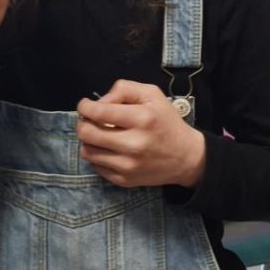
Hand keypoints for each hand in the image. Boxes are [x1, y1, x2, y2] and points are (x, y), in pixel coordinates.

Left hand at [75, 80, 206, 188]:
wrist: (186, 157)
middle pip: (87, 133)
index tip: (85, 105)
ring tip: (100, 135)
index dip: (85, 107)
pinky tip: (110, 150)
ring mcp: (128, 165)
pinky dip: (98, 156)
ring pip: (87, 151)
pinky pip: (96, 167)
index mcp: (142, 118)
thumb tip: (99, 102)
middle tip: (90, 121)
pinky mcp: (124, 180)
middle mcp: (134, 144)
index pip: (99, 112)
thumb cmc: (167, 122)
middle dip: (83, 123)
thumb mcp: (153, 95)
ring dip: (89, 141)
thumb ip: (125, 89)